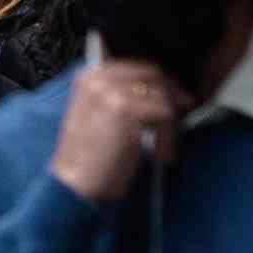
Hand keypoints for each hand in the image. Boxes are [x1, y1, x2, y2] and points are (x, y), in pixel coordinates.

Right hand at [48, 57, 186, 205]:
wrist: (75, 184)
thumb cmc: (90, 158)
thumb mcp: (100, 117)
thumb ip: (121, 97)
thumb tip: (163, 93)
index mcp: (88, 77)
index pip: (137, 67)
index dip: (161, 85)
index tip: (175, 102)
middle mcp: (97, 78)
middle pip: (153, 75)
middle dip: (172, 99)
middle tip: (178, 123)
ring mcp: (110, 91)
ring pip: (162, 96)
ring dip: (171, 126)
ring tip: (163, 149)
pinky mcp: (125, 110)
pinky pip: (165, 115)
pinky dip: (169, 138)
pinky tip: (159, 156)